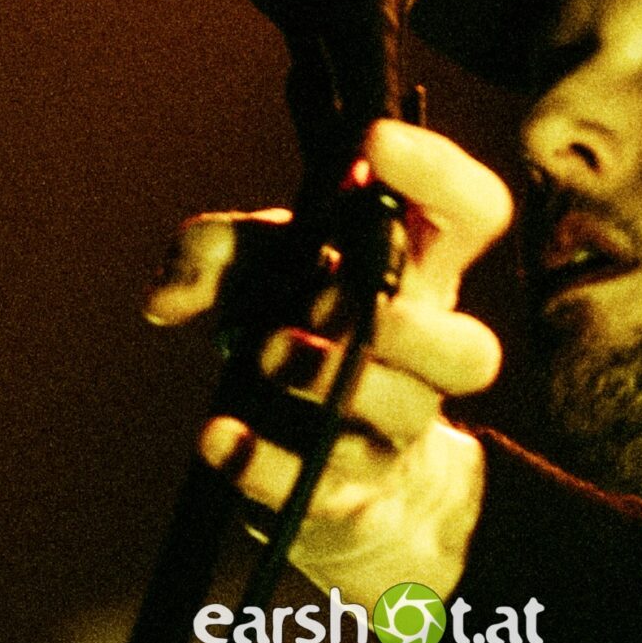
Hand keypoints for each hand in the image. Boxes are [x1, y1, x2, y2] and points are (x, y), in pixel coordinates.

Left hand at [143, 119, 512, 605]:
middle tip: (318, 299)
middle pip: (470, 350)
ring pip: (405, 415)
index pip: (476, 212)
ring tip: (268, 355)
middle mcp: (428, 354)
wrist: (329, 473)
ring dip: (333, 379)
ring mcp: (395, 434)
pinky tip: (217, 436)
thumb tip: (165, 297)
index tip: (372, 145)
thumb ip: (211, 256)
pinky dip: (264, 464)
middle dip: (399, 324)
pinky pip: (322, 489)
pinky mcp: (349, 497)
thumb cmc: (300, 331)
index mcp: (421, 274)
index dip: (437, 173)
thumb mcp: (256, 273)